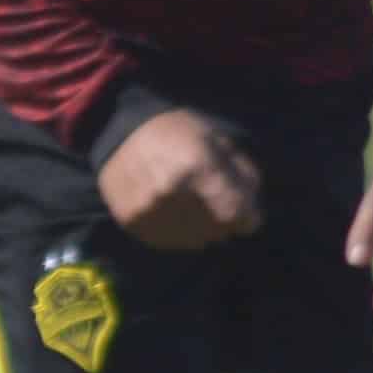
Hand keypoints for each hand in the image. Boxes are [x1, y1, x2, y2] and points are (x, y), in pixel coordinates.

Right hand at [99, 107, 261, 248]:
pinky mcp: (132, 221)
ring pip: (194, 241)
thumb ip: (241, 175)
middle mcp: (172, 192)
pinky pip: (168, 242)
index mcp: (197, 166)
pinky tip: (175, 215)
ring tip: (195, 209)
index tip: (247, 215)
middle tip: (218, 207)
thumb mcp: (217, 139)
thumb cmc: (175, 130)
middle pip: (217, 230)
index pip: (235, 213)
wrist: (118, 130)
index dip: (247, 217)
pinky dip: (179, 234)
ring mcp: (149, 209)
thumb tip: (255, 216)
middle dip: (226, 222)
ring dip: (203, 230)